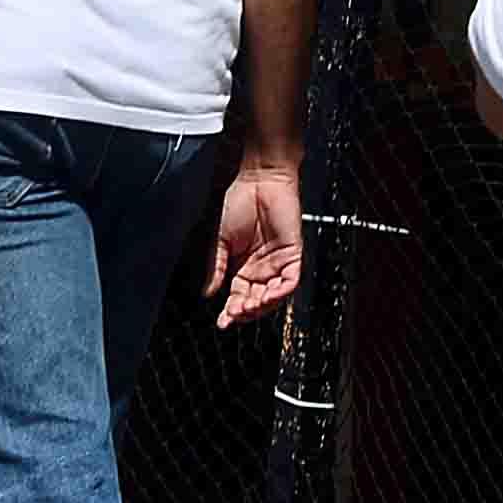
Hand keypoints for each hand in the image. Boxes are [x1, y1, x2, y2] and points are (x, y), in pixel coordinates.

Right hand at [204, 152, 302, 330]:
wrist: (258, 180)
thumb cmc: (239, 202)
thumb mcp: (220, 240)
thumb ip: (216, 267)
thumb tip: (209, 293)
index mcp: (243, 266)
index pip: (238, 296)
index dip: (231, 312)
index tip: (222, 322)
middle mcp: (262, 268)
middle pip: (256, 301)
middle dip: (245, 311)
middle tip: (234, 314)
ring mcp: (279, 263)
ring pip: (274, 296)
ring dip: (262, 306)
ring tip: (248, 307)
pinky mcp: (293, 254)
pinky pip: (291, 281)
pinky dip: (280, 292)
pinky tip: (267, 296)